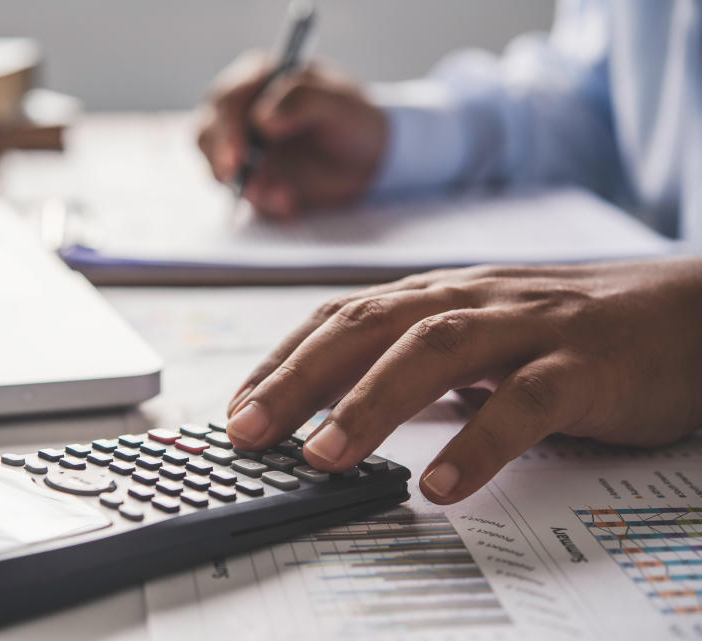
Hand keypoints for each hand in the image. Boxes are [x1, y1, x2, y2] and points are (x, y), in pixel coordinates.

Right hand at [196, 51, 387, 218]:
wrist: (370, 158)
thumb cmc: (353, 120)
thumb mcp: (339, 104)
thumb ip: (302, 100)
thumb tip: (262, 118)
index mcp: (257, 81)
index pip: (225, 102)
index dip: (225, 131)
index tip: (236, 158)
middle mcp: (240, 114)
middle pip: (207, 136)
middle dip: (223, 164)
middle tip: (251, 186)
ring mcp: (242, 150)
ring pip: (220, 171)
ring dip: (249, 189)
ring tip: (285, 198)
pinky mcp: (252, 180)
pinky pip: (245, 198)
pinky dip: (266, 207)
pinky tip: (292, 208)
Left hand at [224, 259, 701, 503]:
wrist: (685, 313)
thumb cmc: (568, 330)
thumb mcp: (479, 336)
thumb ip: (416, 361)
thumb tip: (339, 405)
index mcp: (440, 294)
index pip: (343, 317)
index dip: (284, 360)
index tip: (238, 408)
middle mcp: (473, 299)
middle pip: (370, 327)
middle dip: (301, 379)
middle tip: (250, 432)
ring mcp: (529, 327)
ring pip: (437, 351)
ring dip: (371, 404)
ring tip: (323, 458)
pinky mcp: (585, 366)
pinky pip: (526, 402)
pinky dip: (480, 443)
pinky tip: (442, 485)